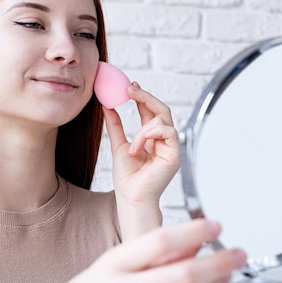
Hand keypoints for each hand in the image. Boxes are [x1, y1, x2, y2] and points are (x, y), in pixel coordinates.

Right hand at [51, 219, 245, 282]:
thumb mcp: (113, 262)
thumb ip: (152, 255)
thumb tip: (192, 244)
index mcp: (114, 264)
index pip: (160, 242)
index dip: (192, 232)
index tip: (214, 225)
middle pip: (183, 274)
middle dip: (219, 262)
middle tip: (237, 254)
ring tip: (227, 273)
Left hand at [103, 83, 179, 235]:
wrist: (131, 197)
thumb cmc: (127, 178)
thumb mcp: (117, 144)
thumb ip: (115, 125)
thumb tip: (106, 105)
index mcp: (152, 138)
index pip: (150, 111)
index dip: (141, 97)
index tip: (129, 86)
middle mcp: (163, 140)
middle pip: (161, 110)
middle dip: (146, 97)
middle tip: (130, 88)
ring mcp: (170, 147)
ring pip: (163, 119)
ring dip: (143, 129)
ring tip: (132, 147)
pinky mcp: (174, 154)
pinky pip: (167, 131)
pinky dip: (150, 135)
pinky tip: (139, 148)